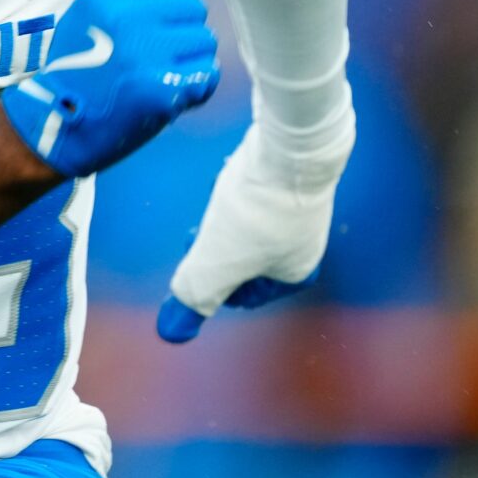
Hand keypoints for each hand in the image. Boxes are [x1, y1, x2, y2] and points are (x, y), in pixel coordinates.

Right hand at [3, 0, 219, 177]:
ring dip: (191, 59)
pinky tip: (171, 92)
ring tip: (160, 74)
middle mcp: (126, 19)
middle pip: (192, 7)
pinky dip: (198, 85)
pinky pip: (209, 73)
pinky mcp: (163, 89)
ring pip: (204, 40)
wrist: (57, 125)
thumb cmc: (79, 67)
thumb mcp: (90, 14)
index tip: (164, 18)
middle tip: (156, 55)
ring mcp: (146, 55)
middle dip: (182, 30)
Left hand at [156, 100, 353, 340]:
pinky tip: (231, 177)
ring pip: (249, 224)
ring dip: (225, 218)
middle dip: (215, 246)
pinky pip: (258, 194)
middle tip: (196, 231)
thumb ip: (194, 295)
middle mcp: (305, 244)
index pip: (245, 294)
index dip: (212, 282)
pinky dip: (239, 191)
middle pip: (245, 256)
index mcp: (295, 275)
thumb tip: (171, 331)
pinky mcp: (295, 176)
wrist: (293, 146)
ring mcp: (303, 208)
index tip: (195, 260)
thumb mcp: (215, 261)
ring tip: (214, 203)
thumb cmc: (257, 212)